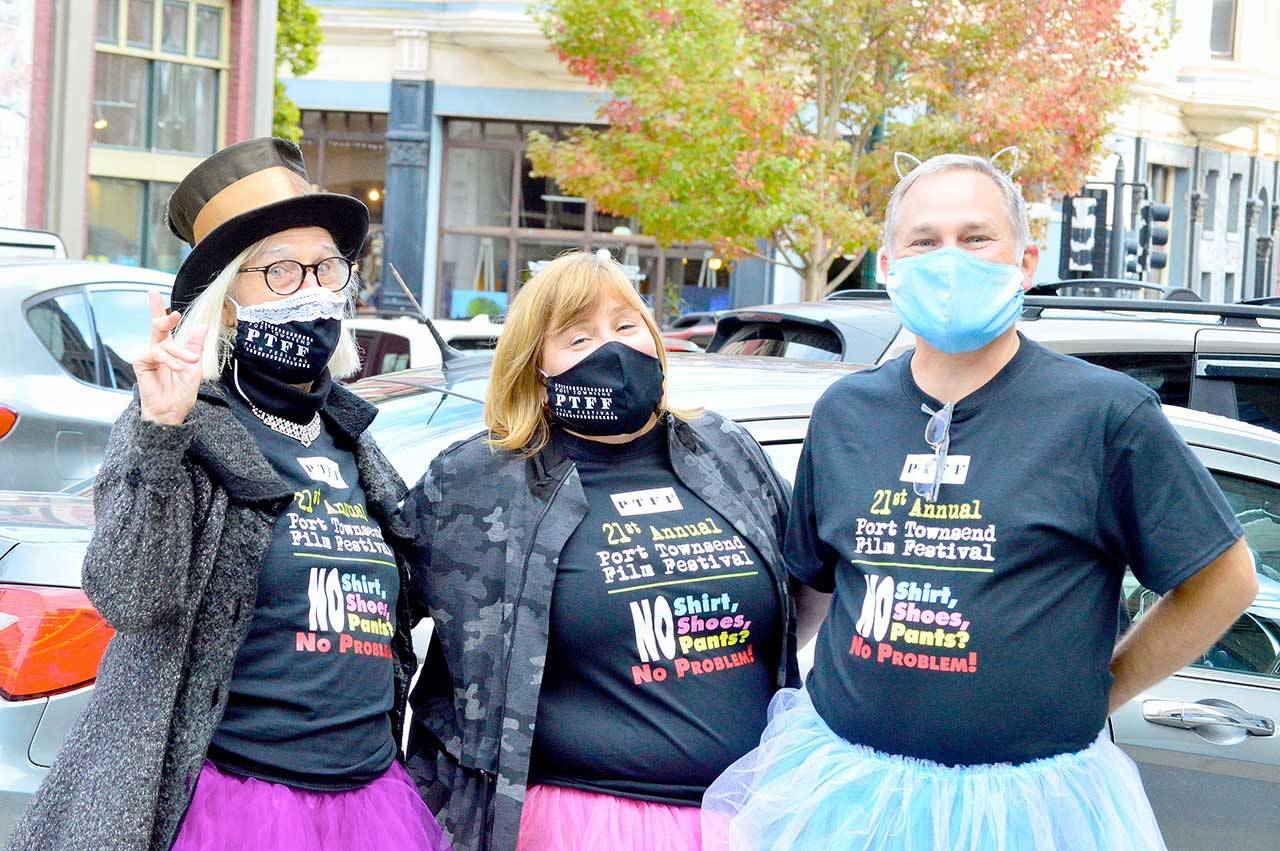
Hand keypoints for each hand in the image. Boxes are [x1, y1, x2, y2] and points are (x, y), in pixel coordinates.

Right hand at [135, 290, 205, 425]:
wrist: (172, 410)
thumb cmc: (182, 391)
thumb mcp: (194, 366)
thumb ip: (195, 346)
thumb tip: (201, 326)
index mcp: (171, 349)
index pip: (164, 326)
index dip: (158, 309)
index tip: (153, 292)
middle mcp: (158, 350)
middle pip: (157, 327)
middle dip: (164, 318)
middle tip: (174, 316)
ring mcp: (149, 356)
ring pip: (164, 344)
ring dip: (179, 353)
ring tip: (189, 363)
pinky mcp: (141, 363)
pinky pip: (156, 354)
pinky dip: (169, 360)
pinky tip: (176, 368)